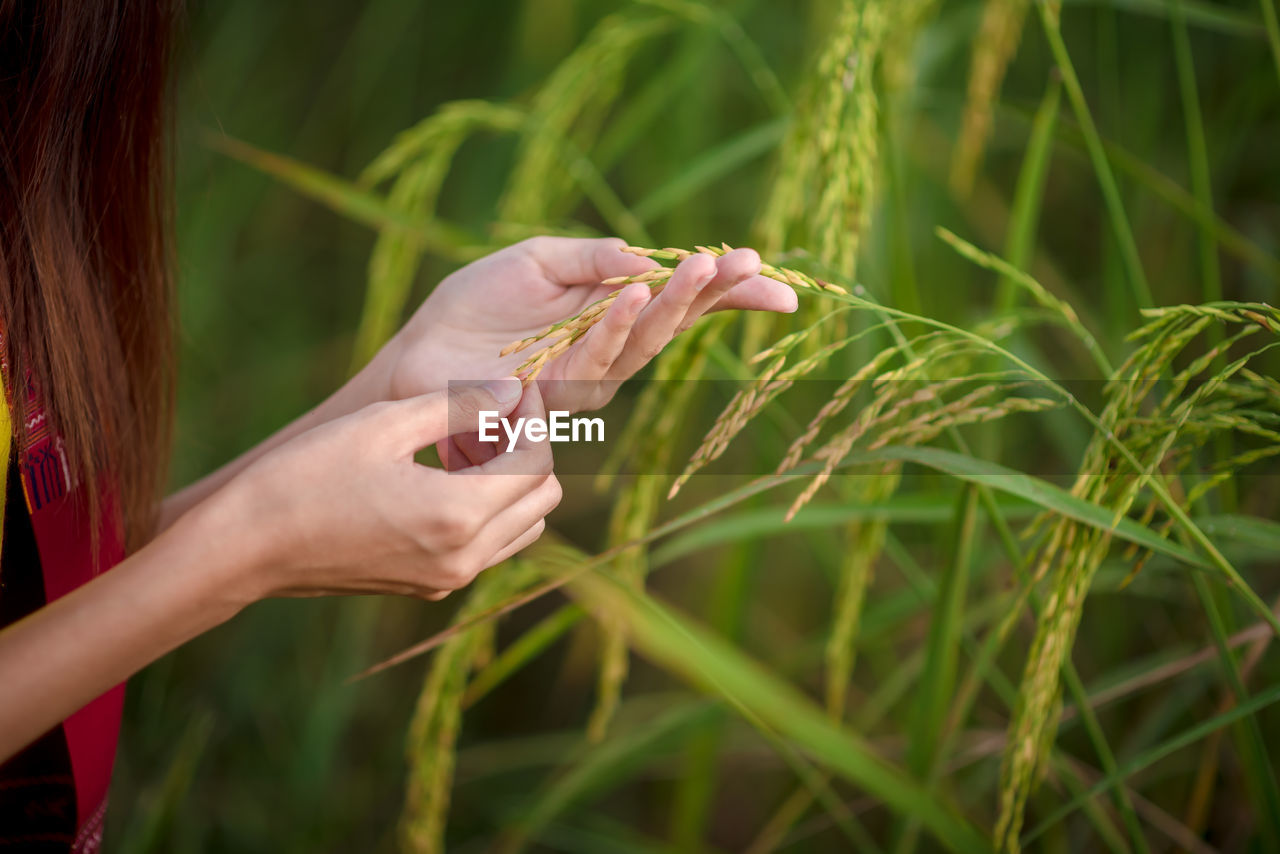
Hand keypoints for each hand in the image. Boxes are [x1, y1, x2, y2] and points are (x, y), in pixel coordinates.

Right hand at [220, 378, 560, 601]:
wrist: (248, 547)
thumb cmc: (307, 475)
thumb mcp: (384, 425)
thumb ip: (459, 406)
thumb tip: (514, 390)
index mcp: (457, 516)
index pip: (536, 464)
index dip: (535, 420)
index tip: (517, 390)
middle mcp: (464, 558)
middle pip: (543, 500)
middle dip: (531, 451)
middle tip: (497, 413)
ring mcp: (449, 579)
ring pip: (524, 527)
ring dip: (513, 483)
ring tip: (472, 442)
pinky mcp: (431, 586)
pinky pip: (490, 546)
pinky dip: (489, 509)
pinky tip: (450, 474)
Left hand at [383, 237, 797, 412]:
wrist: (420, 354)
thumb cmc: (477, 306)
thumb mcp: (537, 260)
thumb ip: (591, 258)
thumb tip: (647, 259)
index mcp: (610, 309)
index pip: (679, 298)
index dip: (725, 291)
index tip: (772, 273)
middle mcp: (609, 347)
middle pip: (675, 321)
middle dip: (716, 294)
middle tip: (753, 265)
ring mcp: (587, 376)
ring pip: (643, 341)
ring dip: (675, 304)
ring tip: (705, 268)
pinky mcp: (554, 395)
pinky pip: (593, 357)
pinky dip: (616, 324)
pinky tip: (637, 292)